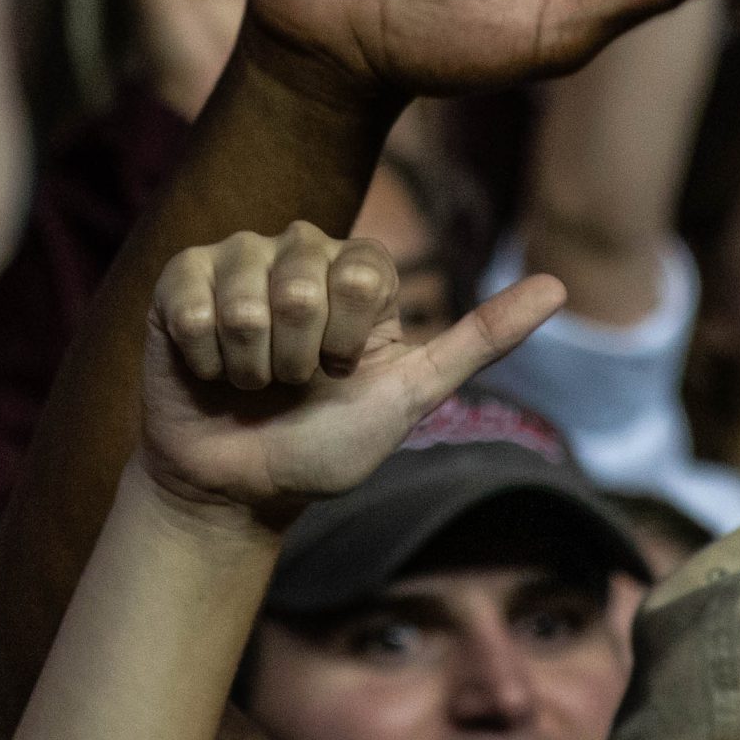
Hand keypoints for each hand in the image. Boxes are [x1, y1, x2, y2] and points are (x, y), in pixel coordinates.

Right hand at [139, 223, 563, 518]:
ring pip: (244, 295)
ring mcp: (235, 260)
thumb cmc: (324, 446)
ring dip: (247, 363)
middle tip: (290, 383)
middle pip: (301, 282)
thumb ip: (481, 338)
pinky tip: (207, 370)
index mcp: (356, 268)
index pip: (359, 270)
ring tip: (248, 382)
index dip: (346, 339)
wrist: (238, 489)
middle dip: (296, 358)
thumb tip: (561, 284)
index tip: (340, 373)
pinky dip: (203, 356)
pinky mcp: (178, 281)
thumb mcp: (411, 396)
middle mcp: (297, 250)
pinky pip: (190, 299)